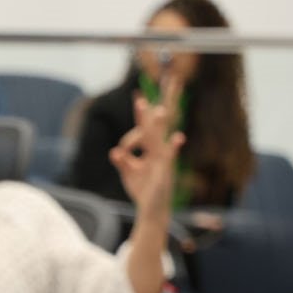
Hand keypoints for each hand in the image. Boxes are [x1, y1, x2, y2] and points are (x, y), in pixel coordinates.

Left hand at [108, 79, 185, 222]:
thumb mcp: (129, 173)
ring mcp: (163, 159)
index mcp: (150, 150)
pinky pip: (169, 157)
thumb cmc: (143, 190)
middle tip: (167, 81)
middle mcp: (158, 150)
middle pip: (159, 124)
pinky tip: (178, 138)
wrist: (152, 210)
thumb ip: (122, 161)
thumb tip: (113, 151)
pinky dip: (173, 148)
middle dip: (160, 106)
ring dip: (157, 124)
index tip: (138, 96)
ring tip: (158, 109)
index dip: (142, 113)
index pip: (145, 127)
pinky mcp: (165, 170)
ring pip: (159, 137)